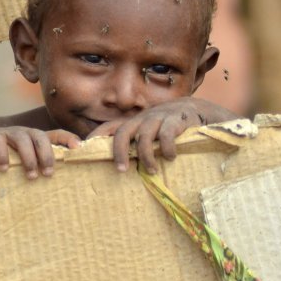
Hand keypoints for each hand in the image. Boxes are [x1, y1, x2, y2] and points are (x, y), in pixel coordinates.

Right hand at [0, 127, 80, 178]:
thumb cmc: (5, 154)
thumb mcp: (23, 157)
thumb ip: (38, 163)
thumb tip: (57, 181)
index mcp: (35, 138)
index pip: (56, 134)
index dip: (68, 139)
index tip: (79, 149)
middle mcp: (24, 133)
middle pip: (40, 136)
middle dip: (47, 155)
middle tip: (49, 174)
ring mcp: (8, 133)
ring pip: (22, 139)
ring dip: (29, 158)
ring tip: (31, 176)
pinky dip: (3, 155)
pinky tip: (4, 169)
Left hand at [87, 98, 239, 173]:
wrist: (198, 109)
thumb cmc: (170, 127)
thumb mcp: (150, 133)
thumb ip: (136, 144)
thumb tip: (119, 166)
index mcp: (134, 122)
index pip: (109, 127)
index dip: (95, 137)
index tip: (82, 150)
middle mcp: (143, 118)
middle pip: (122, 132)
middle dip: (118, 152)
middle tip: (121, 170)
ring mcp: (159, 117)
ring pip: (144, 136)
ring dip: (146, 156)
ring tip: (151, 170)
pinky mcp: (177, 119)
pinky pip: (167, 134)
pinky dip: (166, 148)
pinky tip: (170, 158)